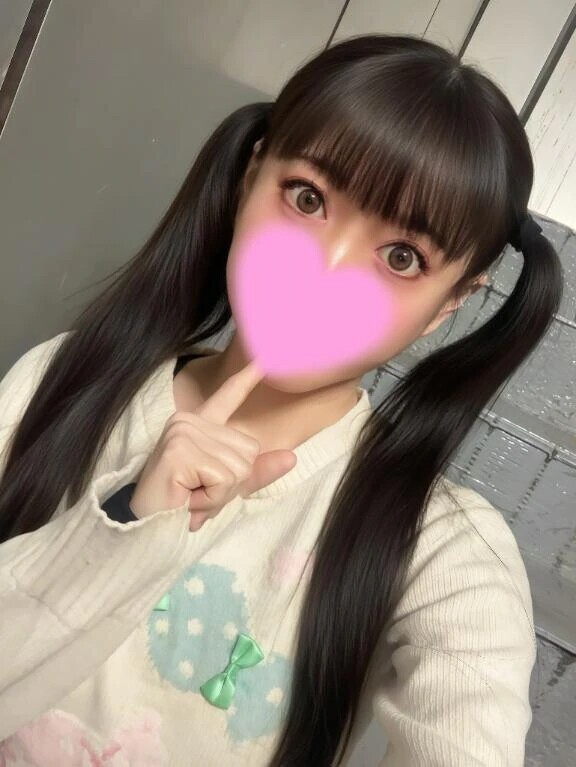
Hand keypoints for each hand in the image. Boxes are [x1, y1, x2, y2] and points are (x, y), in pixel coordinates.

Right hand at [130, 361, 296, 529]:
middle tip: (198, 493)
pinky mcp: (180, 451)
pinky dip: (213, 499)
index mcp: (199, 424)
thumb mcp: (225, 487)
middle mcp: (189, 420)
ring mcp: (183, 432)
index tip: (264, 357)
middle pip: (248, 451)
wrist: (145, 528)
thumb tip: (291, 457)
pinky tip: (188, 499)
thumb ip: (256, 471)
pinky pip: (224, 479)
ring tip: (191, 497)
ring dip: (220, 494)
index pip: (228, 396)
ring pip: (239, 468)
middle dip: (231, 484)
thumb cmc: (182, 506)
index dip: (247, 378)